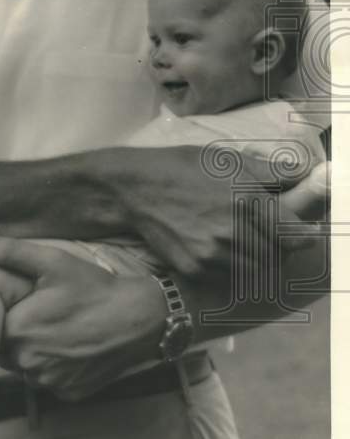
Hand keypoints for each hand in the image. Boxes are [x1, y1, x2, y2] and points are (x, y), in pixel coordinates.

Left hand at [0, 236, 165, 400]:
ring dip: (34, 354)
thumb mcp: (52, 262)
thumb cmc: (93, 288)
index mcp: (17, 331)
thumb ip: (11, 253)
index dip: (4, 316)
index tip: (20, 305)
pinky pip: (50, 382)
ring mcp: (50, 382)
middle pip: (7, 351)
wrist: (139, 318)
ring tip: (56, 331)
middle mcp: (29, 363)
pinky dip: (55, 369)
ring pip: (27, 368)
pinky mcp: (69, 393)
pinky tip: (70, 348)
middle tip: (40, 316)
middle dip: (17, 335)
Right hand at [101, 145, 322, 276]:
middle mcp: (234, 232)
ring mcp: (213, 254)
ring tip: (247, 245)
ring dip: (258, 261)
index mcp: (249, 202)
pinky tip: (221, 252)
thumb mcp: (226, 159)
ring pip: (256, 272)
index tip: (297, 230)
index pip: (298, 236)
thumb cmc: (182, 168)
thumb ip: (271, 171)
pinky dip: (231, 269)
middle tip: (270, 236)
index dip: (302, 235)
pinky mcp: (194, 268)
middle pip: (279, 257)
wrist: (134, 189)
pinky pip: (227, 278)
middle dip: (279, 248)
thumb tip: (304, 174)